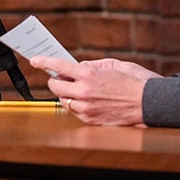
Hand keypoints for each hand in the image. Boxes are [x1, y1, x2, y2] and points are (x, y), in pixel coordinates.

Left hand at [29, 57, 155, 125]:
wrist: (145, 103)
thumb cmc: (131, 83)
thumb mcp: (111, 65)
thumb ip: (90, 65)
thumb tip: (76, 67)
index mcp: (88, 74)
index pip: (58, 66)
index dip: (44, 61)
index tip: (35, 60)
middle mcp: (84, 91)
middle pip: (55, 85)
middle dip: (56, 80)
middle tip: (61, 77)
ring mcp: (85, 107)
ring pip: (62, 99)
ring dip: (66, 94)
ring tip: (78, 90)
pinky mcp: (89, 119)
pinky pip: (73, 111)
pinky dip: (75, 104)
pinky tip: (85, 100)